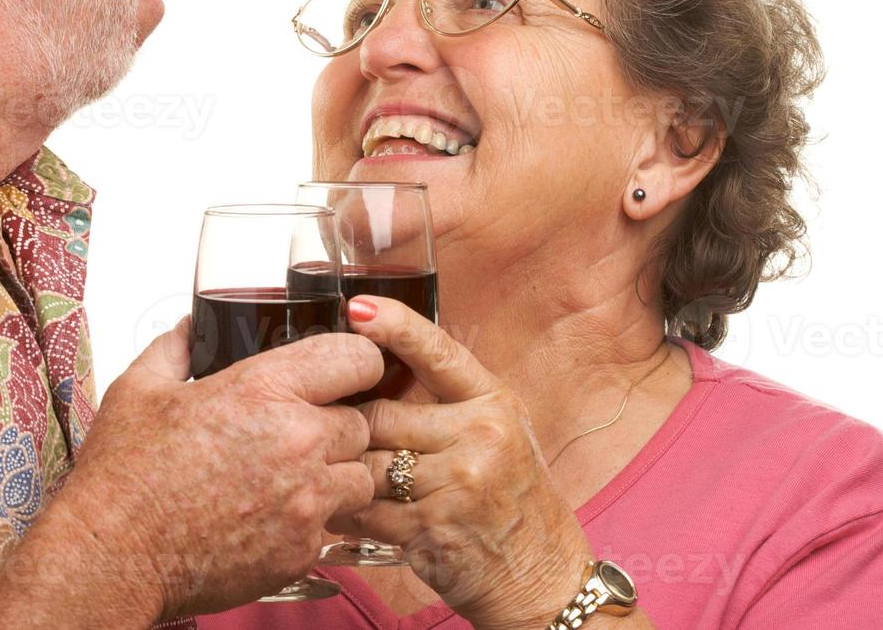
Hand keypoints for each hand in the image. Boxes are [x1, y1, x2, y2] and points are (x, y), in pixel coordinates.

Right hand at [62, 318, 383, 618]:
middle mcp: (298, 441)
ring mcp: (306, 501)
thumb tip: (189, 327)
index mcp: (264, 390)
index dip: (355, 363)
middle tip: (298, 433)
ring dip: (336, 475)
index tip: (342, 373)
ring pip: (359, 477)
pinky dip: (312, 521)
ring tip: (292, 478)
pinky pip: (332, 527)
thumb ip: (175, 348)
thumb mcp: (139, 388)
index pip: (356, 359)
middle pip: (361, 422)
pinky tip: (271, 516)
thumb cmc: (124, 474)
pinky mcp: (302, 550)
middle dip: (337, 424)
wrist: (114, 556)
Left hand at [332, 296, 594, 629]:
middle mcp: (481, 435)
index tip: (358, 308)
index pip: (438, 352)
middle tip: (340, 441)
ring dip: (347, 474)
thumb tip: (377, 370)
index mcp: (493, 403)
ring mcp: (458, 483)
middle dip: (355, 432)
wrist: (542, 576)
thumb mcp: (498, 433)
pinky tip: (349, 512)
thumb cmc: (512, 500)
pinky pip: (366, 509)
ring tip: (342, 478)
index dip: (395, 326)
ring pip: (367, 463)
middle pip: (381, 415)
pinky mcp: (432, 527)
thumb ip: (447, 403)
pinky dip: (348, 511)